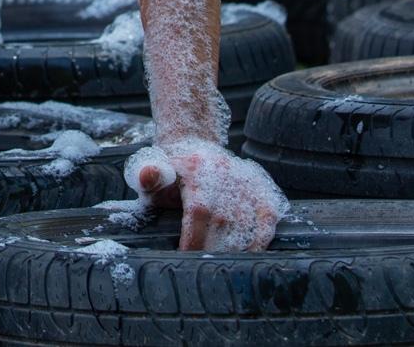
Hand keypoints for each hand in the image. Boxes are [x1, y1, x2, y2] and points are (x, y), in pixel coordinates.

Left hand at [126, 138, 285, 251]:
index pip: (199, 211)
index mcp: (197, 168)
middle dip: (211, 249)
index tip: (185, 257)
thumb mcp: (153, 169)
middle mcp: (225, 173)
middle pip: (223, 223)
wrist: (195, 145)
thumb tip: (147, 176)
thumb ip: (147, 176)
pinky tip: (246, 256)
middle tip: (202, 268)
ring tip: (220, 266)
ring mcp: (246, 182)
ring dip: (233, 251)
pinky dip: (258, 243)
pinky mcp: (262, 190)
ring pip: (246, 226)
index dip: (193, 239)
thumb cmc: (171, 169)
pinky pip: (266, 223)